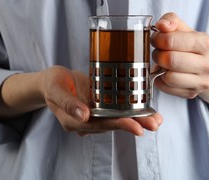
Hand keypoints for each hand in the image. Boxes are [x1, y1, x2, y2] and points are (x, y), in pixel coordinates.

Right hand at [40, 66, 162, 135]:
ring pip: (118, 118)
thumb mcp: (55, 89)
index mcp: (74, 121)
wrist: (52, 81)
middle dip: (134, 124)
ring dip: (137, 119)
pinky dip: (133, 109)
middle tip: (154, 123)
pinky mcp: (101, 105)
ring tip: (156, 119)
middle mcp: (87, 121)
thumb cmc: (52, 84)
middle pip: (112, 124)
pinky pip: (117, 109)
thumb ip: (68, 103)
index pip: (98, 124)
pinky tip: (148, 109)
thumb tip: (84, 115)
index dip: (118, 125)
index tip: (135, 126)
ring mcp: (95, 114)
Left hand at [151, 12, 208, 98]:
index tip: (156, 39)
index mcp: (205, 43)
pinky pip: (165, 88)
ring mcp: (202, 81)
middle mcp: (208, 64)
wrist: (206, 65)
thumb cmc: (189, 45)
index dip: (157, 39)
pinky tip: (165, 73)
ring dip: (160, 68)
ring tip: (163, 63)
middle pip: (169, 60)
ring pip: (168, 77)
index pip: (170, 41)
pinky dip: (160, 80)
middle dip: (158, 54)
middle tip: (158, 52)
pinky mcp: (192, 93)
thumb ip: (170, 20)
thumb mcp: (182, 28)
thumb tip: (162, 25)